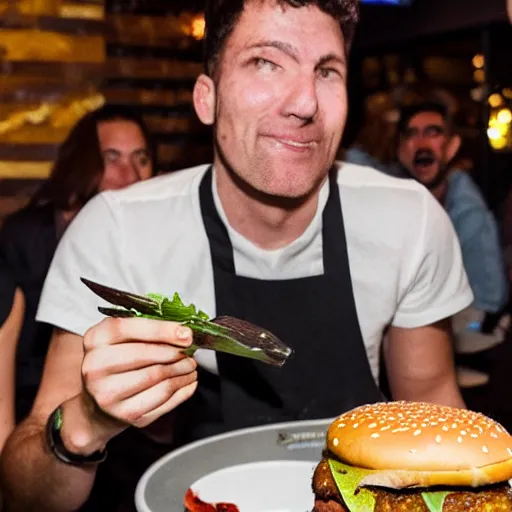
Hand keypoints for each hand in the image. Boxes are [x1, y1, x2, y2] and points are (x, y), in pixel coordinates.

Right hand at [82, 317, 197, 429]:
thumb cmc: (116, 362)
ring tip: (189, 364)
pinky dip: (183, 388)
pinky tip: (187, 380)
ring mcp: (109, 394)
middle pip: (145, 354)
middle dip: (175, 352)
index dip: (161, 330)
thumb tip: (182, 332)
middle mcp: (96, 367)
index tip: (185, 333)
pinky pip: (164, 399)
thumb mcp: (121, 338)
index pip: (128, 329)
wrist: (99, 402)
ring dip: (182, 369)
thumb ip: (146, 329)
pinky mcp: (127, 414)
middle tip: (189, 350)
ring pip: (158, 377)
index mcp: (96, 340)